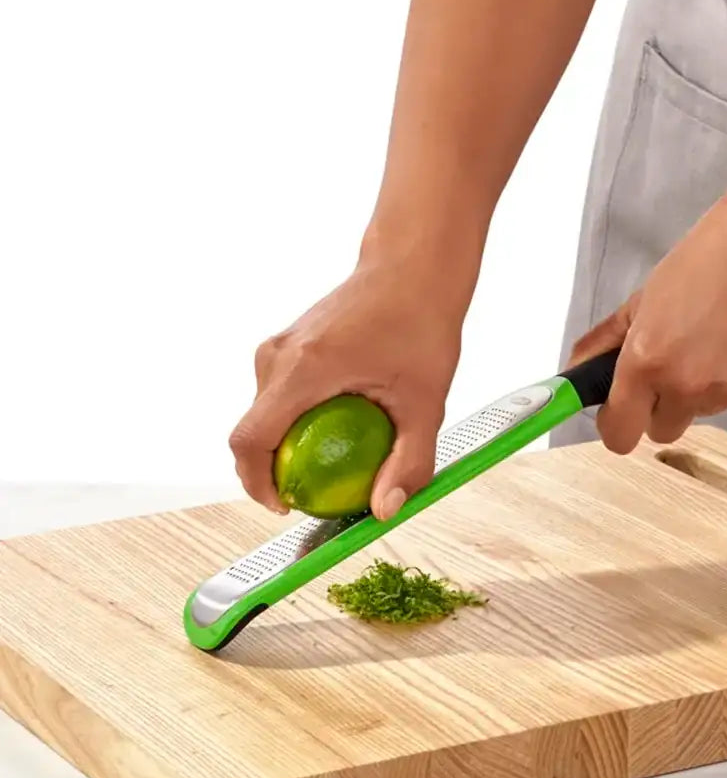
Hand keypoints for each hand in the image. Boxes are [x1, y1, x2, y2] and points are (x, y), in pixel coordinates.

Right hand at [229, 252, 468, 520]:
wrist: (412, 267)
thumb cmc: (422, 325)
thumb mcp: (425, 403)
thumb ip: (409, 461)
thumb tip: (385, 511)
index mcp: (303, 369)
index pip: (251, 440)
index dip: (257, 485)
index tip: (285, 506)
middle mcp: (279, 356)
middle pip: (253, 430)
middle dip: (274, 472)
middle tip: (315, 496)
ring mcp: (279, 347)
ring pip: (263, 413)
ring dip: (285, 447)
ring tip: (326, 469)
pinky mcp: (288, 344)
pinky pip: (277, 396)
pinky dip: (295, 422)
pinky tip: (335, 433)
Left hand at [569, 150, 726, 453]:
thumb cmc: (708, 256)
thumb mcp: (644, 297)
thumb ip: (606, 342)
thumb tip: (577, 372)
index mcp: (646, 362)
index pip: (619, 434)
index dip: (615, 425)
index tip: (619, 410)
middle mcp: (685, 386)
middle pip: (661, 431)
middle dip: (658, 407)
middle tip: (670, 364)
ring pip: (699, 412)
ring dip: (698, 389)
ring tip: (716, 336)